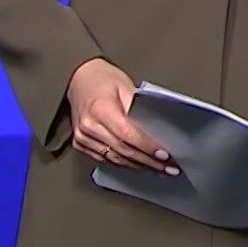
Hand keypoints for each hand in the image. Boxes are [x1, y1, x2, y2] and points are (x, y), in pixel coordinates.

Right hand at [67, 58, 174, 174]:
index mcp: (99, 108)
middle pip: (122, 150)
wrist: (78, 78)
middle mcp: (89, 125)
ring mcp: (82, 137)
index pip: (126, 133)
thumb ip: (138, 108)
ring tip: (158, 168)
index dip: (146, 146)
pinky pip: (105, 158)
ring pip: (115, 158)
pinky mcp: (80, 143)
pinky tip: (139, 164)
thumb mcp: (125, 86)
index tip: (163, 154)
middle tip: (169, 166)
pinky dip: (125, 162)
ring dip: (139, 165)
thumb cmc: (103, 79)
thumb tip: (157, 129)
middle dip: (148, 161)